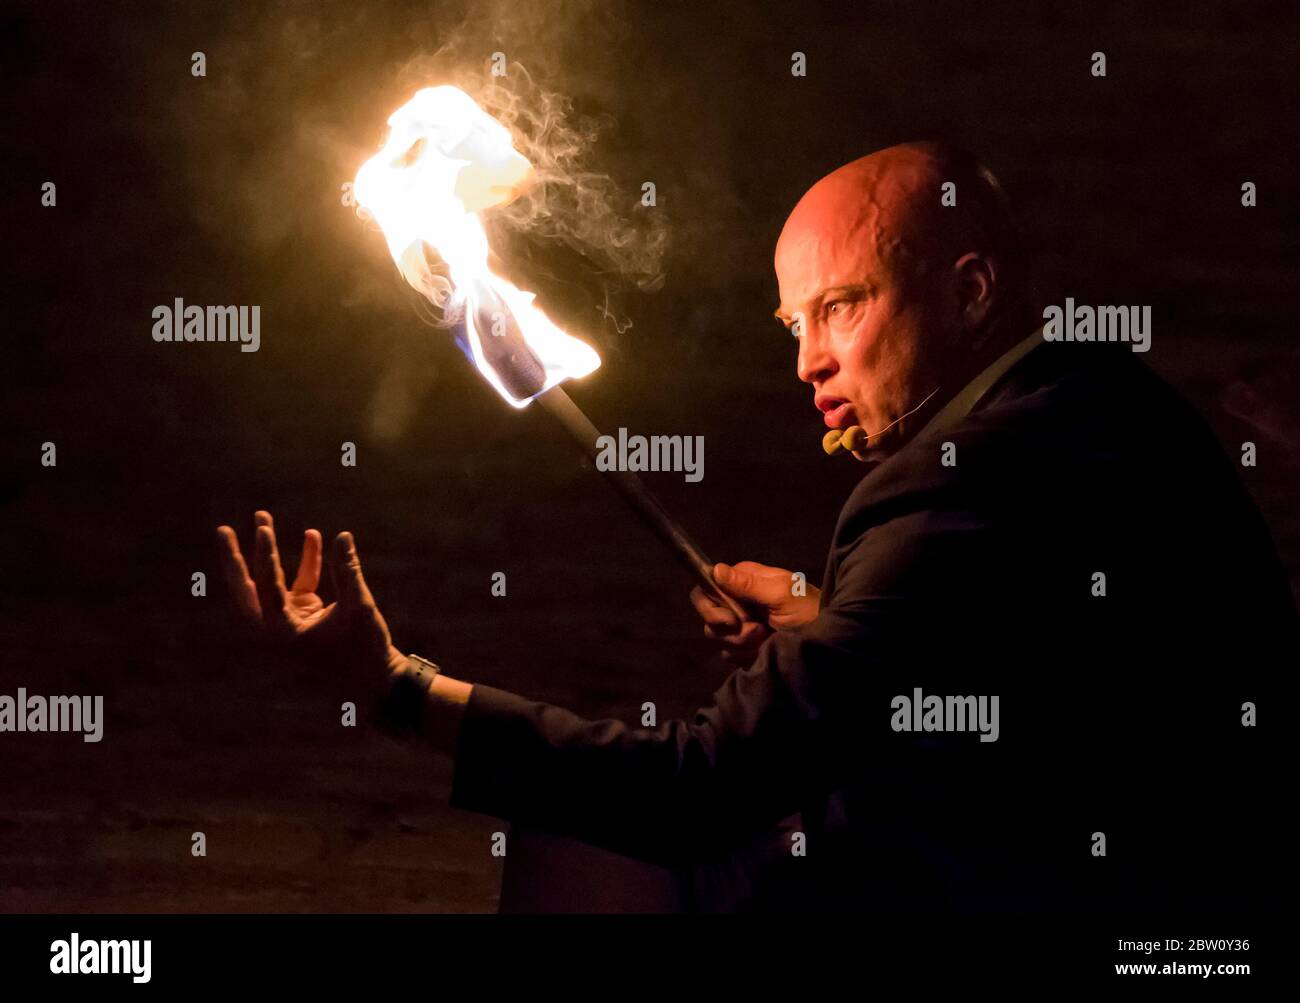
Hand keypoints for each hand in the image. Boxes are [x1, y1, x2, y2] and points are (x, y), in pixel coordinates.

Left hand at [216, 511, 404, 693]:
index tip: (263, 529)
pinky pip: (298, 585)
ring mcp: (290, 622)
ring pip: (269, 584)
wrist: (377, 680)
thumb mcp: (359, 608)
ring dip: (268, 554)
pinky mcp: (306, 618)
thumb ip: (348, 571)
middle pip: (246, 591)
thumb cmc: (365, 651)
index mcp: (282, 634)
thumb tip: (343, 536)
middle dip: (236, 559)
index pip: (265, 589)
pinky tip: (312, 537)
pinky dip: (305, 564)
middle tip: (223, 531)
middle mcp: (278, 628)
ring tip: (263, 519)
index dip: (264, 556)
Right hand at [689, 561, 820, 662]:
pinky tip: (764, 650)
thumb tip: (715, 569)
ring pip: (718, 637)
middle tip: (758, 630)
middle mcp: (737, 599)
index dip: (712, 606)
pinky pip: (728, 653)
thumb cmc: (808, 609)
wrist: (825, 639)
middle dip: (732, 630)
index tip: (732, 620)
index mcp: (743, 580)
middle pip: (709, 616)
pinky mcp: (743, 645)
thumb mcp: (781, 593)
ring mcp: (739, 624)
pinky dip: (745, 655)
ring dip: (742, 643)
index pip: (705, 588)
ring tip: (766, 638)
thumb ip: (748, 584)